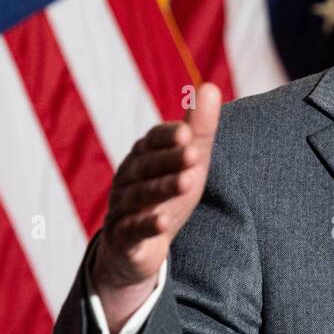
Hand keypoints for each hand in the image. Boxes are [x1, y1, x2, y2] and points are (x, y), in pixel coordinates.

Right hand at [90, 82, 222, 323]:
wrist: (137, 247)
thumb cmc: (168, 194)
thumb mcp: (188, 163)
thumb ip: (199, 129)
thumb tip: (210, 86)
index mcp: (144, 155)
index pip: (153, 140)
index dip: (168, 136)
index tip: (187, 132)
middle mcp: (128, 177)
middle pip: (148, 166)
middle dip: (170, 159)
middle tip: (194, 153)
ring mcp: (122, 207)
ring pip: (142, 196)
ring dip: (164, 188)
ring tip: (187, 182)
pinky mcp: (122, 237)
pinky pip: (132, 229)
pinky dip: (147, 225)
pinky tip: (162, 222)